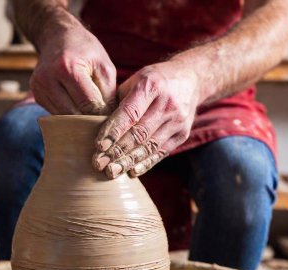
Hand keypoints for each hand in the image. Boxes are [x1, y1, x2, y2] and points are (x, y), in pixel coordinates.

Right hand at [30, 10, 115, 114]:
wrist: (58, 37)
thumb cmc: (86, 51)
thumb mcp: (104, 66)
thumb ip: (109, 94)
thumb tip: (109, 118)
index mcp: (68, 68)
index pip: (88, 104)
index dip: (101, 113)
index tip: (110, 115)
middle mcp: (48, 79)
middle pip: (74, 114)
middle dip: (89, 118)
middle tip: (101, 118)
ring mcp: (39, 88)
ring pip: (64, 118)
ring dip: (78, 118)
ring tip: (89, 111)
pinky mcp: (37, 95)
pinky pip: (56, 114)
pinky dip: (68, 114)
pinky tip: (76, 106)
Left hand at [93, 61, 199, 177]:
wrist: (190, 79)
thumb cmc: (154, 80)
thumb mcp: (135, 80)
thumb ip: (118, 101)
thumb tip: (96, 126)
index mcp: (151, 85)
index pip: (129, 113)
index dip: (113, 131)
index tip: (98, 146)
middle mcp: (167, 104)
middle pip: (139, 133)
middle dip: (117, 151)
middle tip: (99, 164)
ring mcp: (177, 120)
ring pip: (150, 146)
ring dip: (128, 161)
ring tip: (111, 172)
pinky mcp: (183, 134)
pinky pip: (161, 152)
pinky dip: (146, 163)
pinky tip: (131, 172)